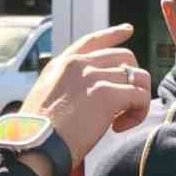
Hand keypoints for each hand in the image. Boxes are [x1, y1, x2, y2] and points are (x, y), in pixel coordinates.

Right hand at [17, 24, 151, 175]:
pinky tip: (120, 127)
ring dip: (137, 101)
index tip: (128, 30)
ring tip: (121, 121)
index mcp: (62, 64)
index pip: (93, 41)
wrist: (34, 146)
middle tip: (122, 108)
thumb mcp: (49, 97)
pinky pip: (140, 96)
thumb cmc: (40, 133)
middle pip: (126, 59)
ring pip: (139, 78)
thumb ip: (71, 86)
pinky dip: (138, 113)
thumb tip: (97, 94)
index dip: (114, 34)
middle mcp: (78, 65)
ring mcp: (93, 76)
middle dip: (132, 82)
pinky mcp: (106, 94)